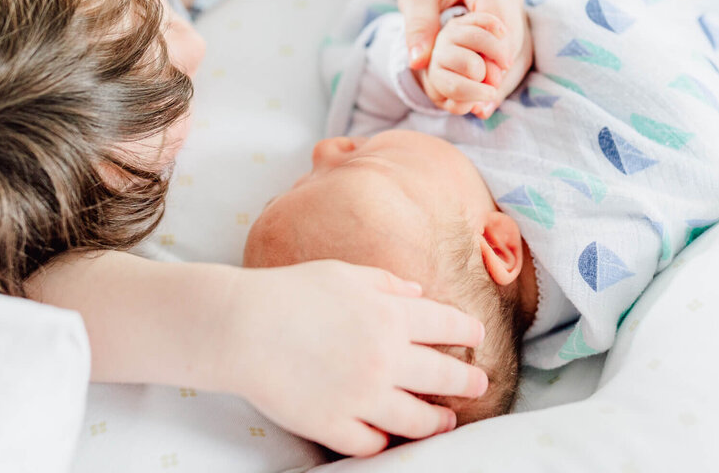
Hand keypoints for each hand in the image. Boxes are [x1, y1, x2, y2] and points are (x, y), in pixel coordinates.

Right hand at [220, 260, 487, 456]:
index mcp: (389, 316)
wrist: (241, 327)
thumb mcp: (343, 274)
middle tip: (478, 383)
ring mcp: (362, 397)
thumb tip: (417, 293)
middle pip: (443, 376)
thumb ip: (385, 283)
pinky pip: (373, 444)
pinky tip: (392, 436)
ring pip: (417, 420)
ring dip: (438, 421)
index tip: (475, 336)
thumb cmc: (289, 292)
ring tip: (446, 420)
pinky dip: (385, 441)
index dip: (465, 331)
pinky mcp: (335, 425)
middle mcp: (385, 360)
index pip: (446, 326)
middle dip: (466, 380)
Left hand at [397, 0, 530, 114]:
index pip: (498, 20)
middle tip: (484, 103)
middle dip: (500, 72)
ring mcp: (515, 4)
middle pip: (515, 37)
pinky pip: (517, 49)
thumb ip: (417, 26)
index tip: (483, 83)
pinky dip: (504, 73)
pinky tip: (490, 96)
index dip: (494, 54)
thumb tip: (418, 61)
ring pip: (521, 46)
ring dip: (505, 78)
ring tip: (485, 107)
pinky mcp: (515, 18)